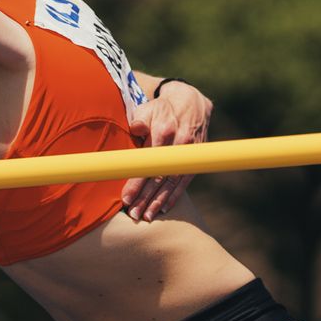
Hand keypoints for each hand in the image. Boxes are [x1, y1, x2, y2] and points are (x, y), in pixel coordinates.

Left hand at [123, 81, 212, 221]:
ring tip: (146, 216)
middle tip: (133, 214)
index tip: (126, 198)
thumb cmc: (162, 109)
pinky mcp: (194, 161)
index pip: (148, 163)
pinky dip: (174, 196)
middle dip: (146, 198)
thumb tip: (136, 129)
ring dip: (158, 201)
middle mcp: (178, 144)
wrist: (191, 103)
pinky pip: (184, 182)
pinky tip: (163, 209)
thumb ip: (140, 119)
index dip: (136, 182)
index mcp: (163, 131)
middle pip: (159, 177)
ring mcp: (188, 155)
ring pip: (172, 183)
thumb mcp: (149, 108)